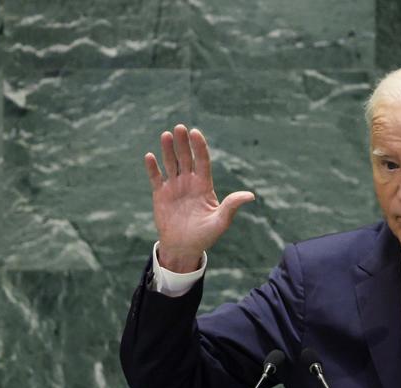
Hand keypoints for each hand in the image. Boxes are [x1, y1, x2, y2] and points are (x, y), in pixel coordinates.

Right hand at [144, 124, 254, 273]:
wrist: (183, 247)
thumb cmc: (204, 236)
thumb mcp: (220, 222)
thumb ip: (231, 206)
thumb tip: (251, 196)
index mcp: (204, 186)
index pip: (202, 161)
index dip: (199, 147)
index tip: (196, 133)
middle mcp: (189, 182)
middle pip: (186, 158)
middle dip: (183, 143)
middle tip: (180, 127)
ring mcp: (174, 187)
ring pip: (171, 163)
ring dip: (168, 150)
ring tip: (166, 135)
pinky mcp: (160, 194)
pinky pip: (156, 177)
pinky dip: (152, 168)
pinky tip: (149, 156)